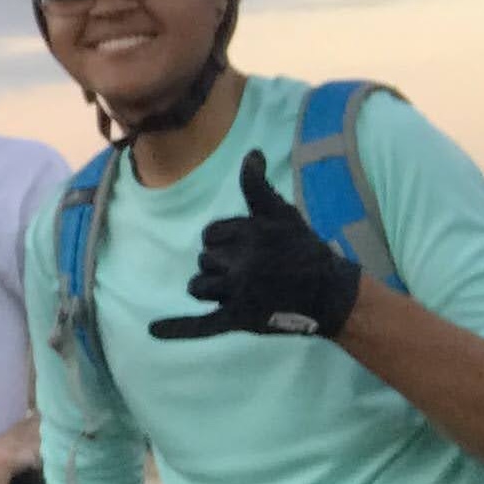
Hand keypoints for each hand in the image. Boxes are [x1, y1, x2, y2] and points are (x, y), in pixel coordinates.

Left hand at [148, 151, 363, 341]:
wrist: (330, 294)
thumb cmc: (305, 250)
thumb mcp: (283, 214)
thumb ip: (259, 187)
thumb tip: (250, 153)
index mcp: (249, 235)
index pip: (210, 236)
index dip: (224, 241)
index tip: (248, 248)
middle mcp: (242, 264)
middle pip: (204, 261)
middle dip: (221, 265)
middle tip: (252, 271)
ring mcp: (239, 294)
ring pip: (198, 287)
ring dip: (210, 288)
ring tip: (236, 290)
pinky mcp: (238, 320)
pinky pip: (201, 325)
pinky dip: (177, 329)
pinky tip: (153, 330)